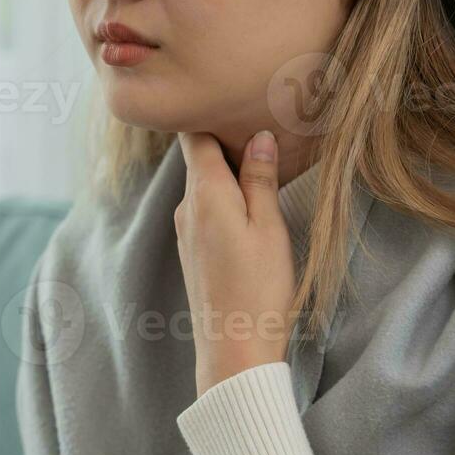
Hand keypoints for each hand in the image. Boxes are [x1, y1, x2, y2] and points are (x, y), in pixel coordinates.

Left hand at [175, 130, 298, 398]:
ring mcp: (185, 231)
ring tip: (264, 169)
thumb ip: (260, 179)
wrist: (234, 350)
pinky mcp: (191, 252)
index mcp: (204, 194)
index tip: (237, 104)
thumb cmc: (258, 288)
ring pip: (203, 186)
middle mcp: (186, 208)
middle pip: (199, 159)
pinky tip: (250, 209)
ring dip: (228, 175)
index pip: (194, 136)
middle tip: (263, 131)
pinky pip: (204, 210)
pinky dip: (224, 200)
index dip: (212, 116)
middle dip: (226, 144)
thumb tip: (257, 136)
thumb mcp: (269, 227)